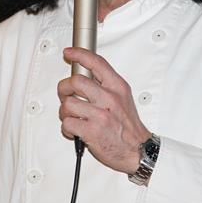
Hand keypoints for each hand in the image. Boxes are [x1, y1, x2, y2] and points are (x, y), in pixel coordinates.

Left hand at [57, 47, 150, 173]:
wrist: (137, 150)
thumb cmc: (128, 126)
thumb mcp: (123, 98)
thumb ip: (105, 85)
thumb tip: (84, 76)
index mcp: (117, 87)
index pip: (96, 63)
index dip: (79, 54)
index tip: (69, 53)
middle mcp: (109, 98)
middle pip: (75, 81)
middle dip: (64, 88)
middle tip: (66, 94)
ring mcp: (100, 115)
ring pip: (68, 104)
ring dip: (65, 112)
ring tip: (73, 117)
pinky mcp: (91, 131)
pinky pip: (67, 123)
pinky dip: (66, 128)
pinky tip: (75, 130)